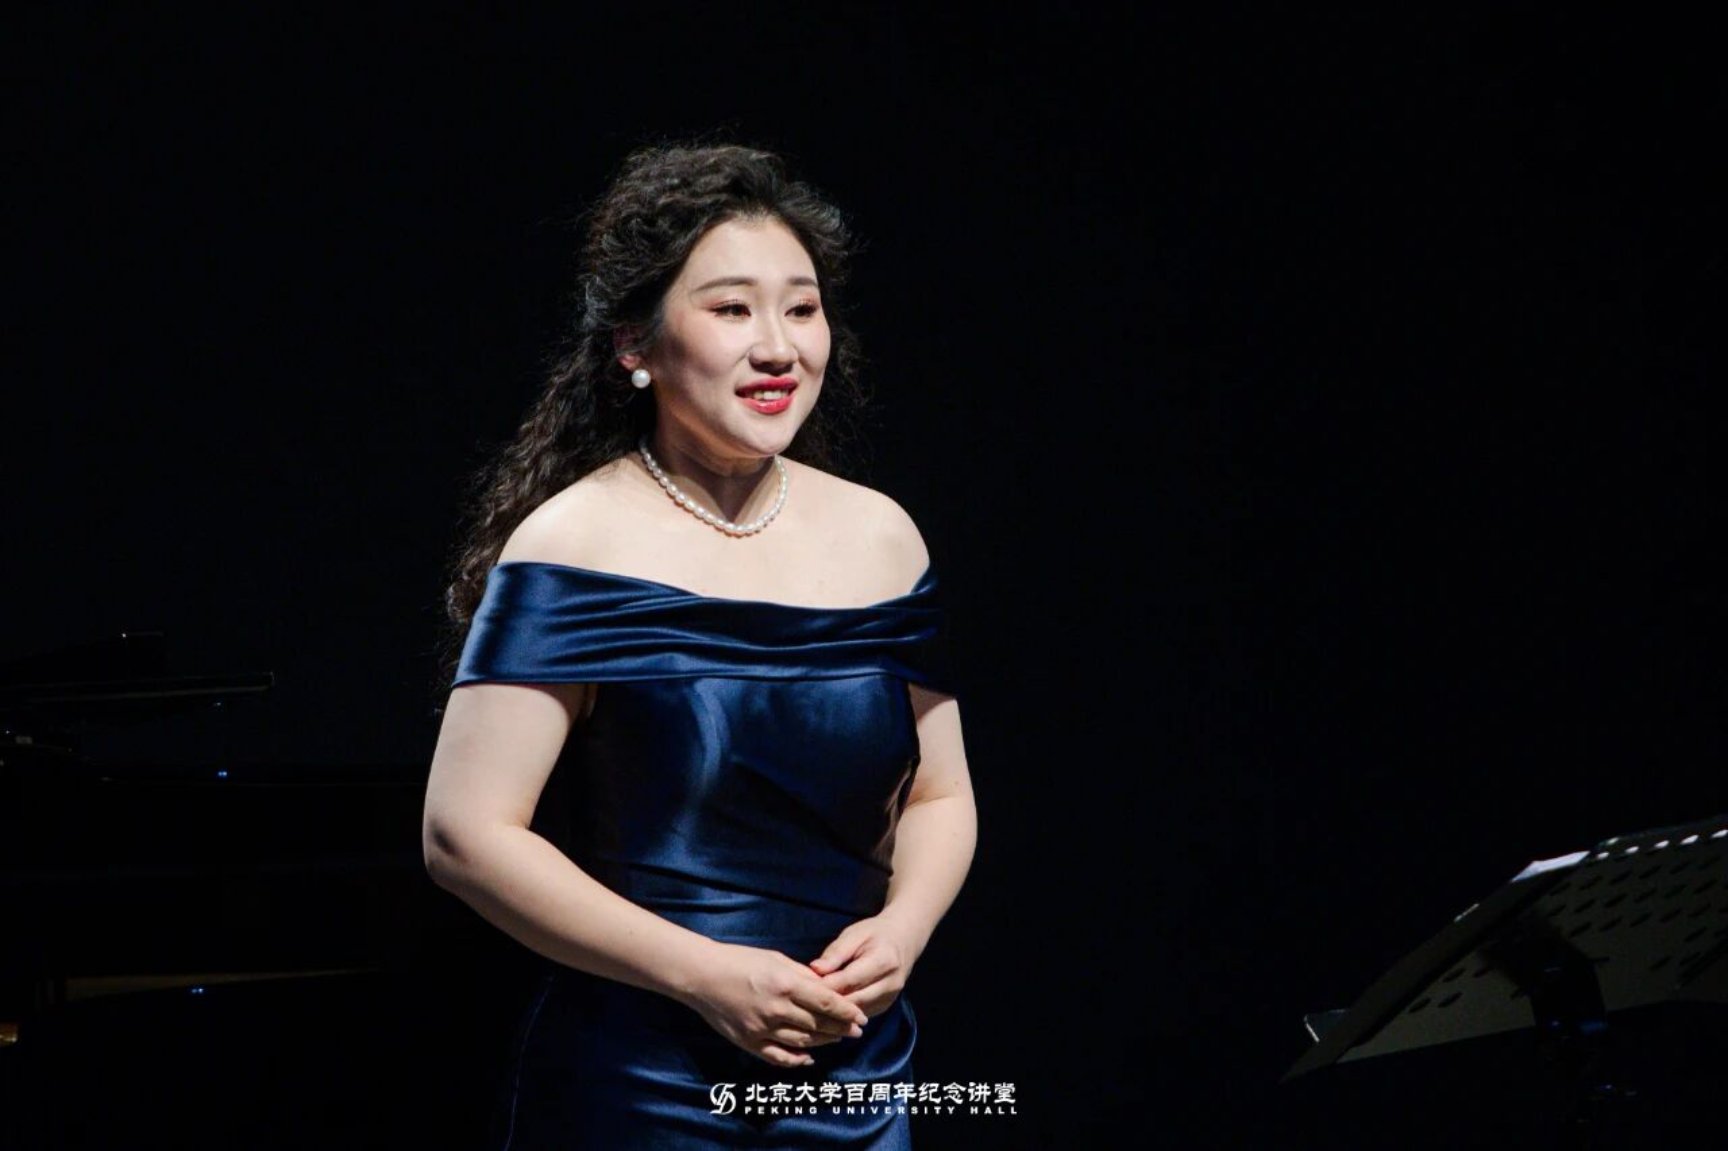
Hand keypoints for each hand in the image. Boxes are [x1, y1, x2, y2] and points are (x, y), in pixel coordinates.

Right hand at [679, 941, 867, 1067]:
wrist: (702, 975)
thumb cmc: (740, 960)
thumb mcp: (776, 959)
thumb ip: (803, 975)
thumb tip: (827, 988)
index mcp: (785, 984)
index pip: (826, 1003)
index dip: (847, 1012)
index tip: (861, 1018)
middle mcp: (776, 1009)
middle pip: (818, 1024)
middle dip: (841, 1029)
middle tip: (856, 1031)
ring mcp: (762, 1028)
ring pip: (803, 1042)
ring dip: (823, 1042)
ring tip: (836, 1039)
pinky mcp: (748, 1042)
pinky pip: (778, 1057)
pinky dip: (796, 1059)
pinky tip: (808, 1057)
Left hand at [807, 912, 926, 1019]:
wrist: (903, 940)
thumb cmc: (874, 934)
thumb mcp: (854, 934)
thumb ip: (835, 953)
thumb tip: (814, 969)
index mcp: (883, 961)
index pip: (848, 980)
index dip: (824, 986)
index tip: (802, 987)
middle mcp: (890, 983)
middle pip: (853, 1001)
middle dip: (827, 1004)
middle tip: (802, 1003)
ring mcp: (890, 998)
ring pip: (856, 1013)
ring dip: (834, 1012)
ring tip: (811, 1008)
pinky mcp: (886, 1006)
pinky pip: (860, 1015)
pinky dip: (844, 1015)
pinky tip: (827, 1010)